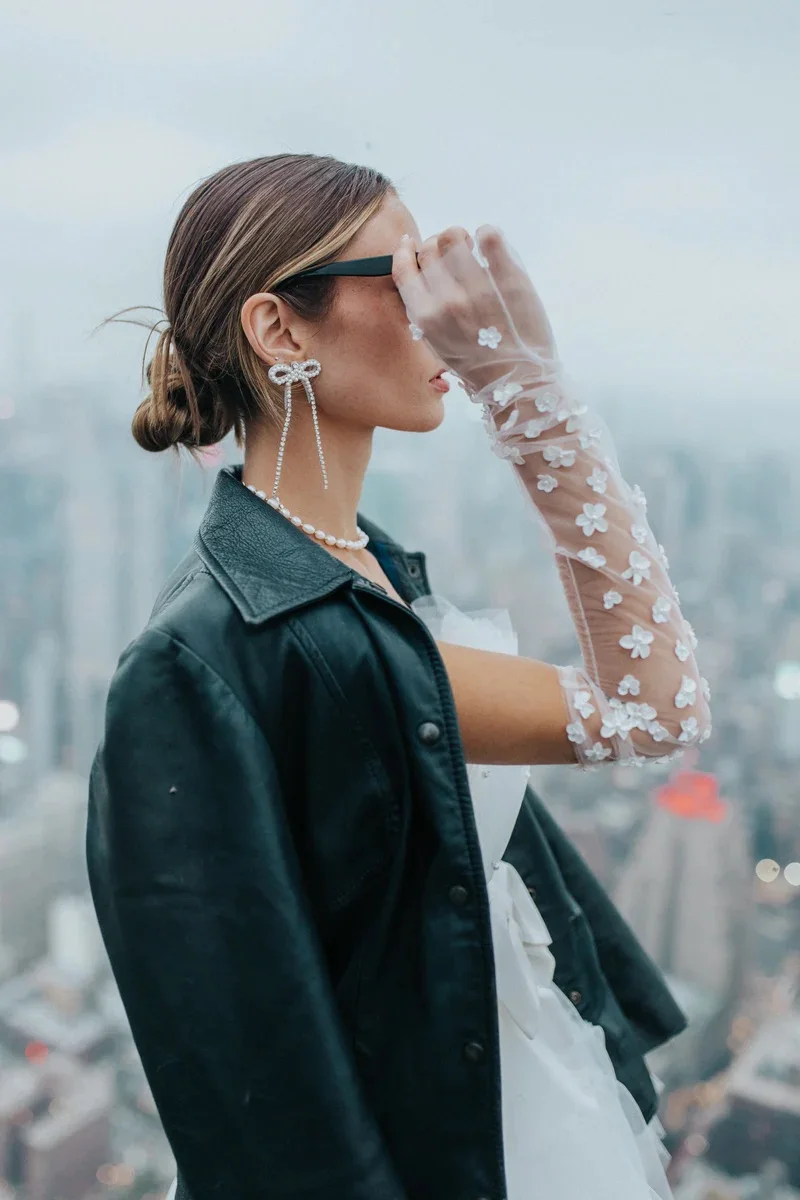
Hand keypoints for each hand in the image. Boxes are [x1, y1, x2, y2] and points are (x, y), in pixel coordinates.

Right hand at [392, 225, 557, 396]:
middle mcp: (447, 299)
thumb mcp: (439, 345)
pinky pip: (489, 235)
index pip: (403, 270)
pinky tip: (490, 245)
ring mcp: (477, 286)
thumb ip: (426, 313)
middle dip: (435, 244)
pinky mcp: (508, 276)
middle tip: (451, 252)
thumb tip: (420, 276)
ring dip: (459, 237)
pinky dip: (487, 234)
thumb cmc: (478, 367)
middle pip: (429, 249)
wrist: (520, 381)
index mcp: (426, 318)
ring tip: (471, 247)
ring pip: (454, 236)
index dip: (404, 251)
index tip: (411, 244)